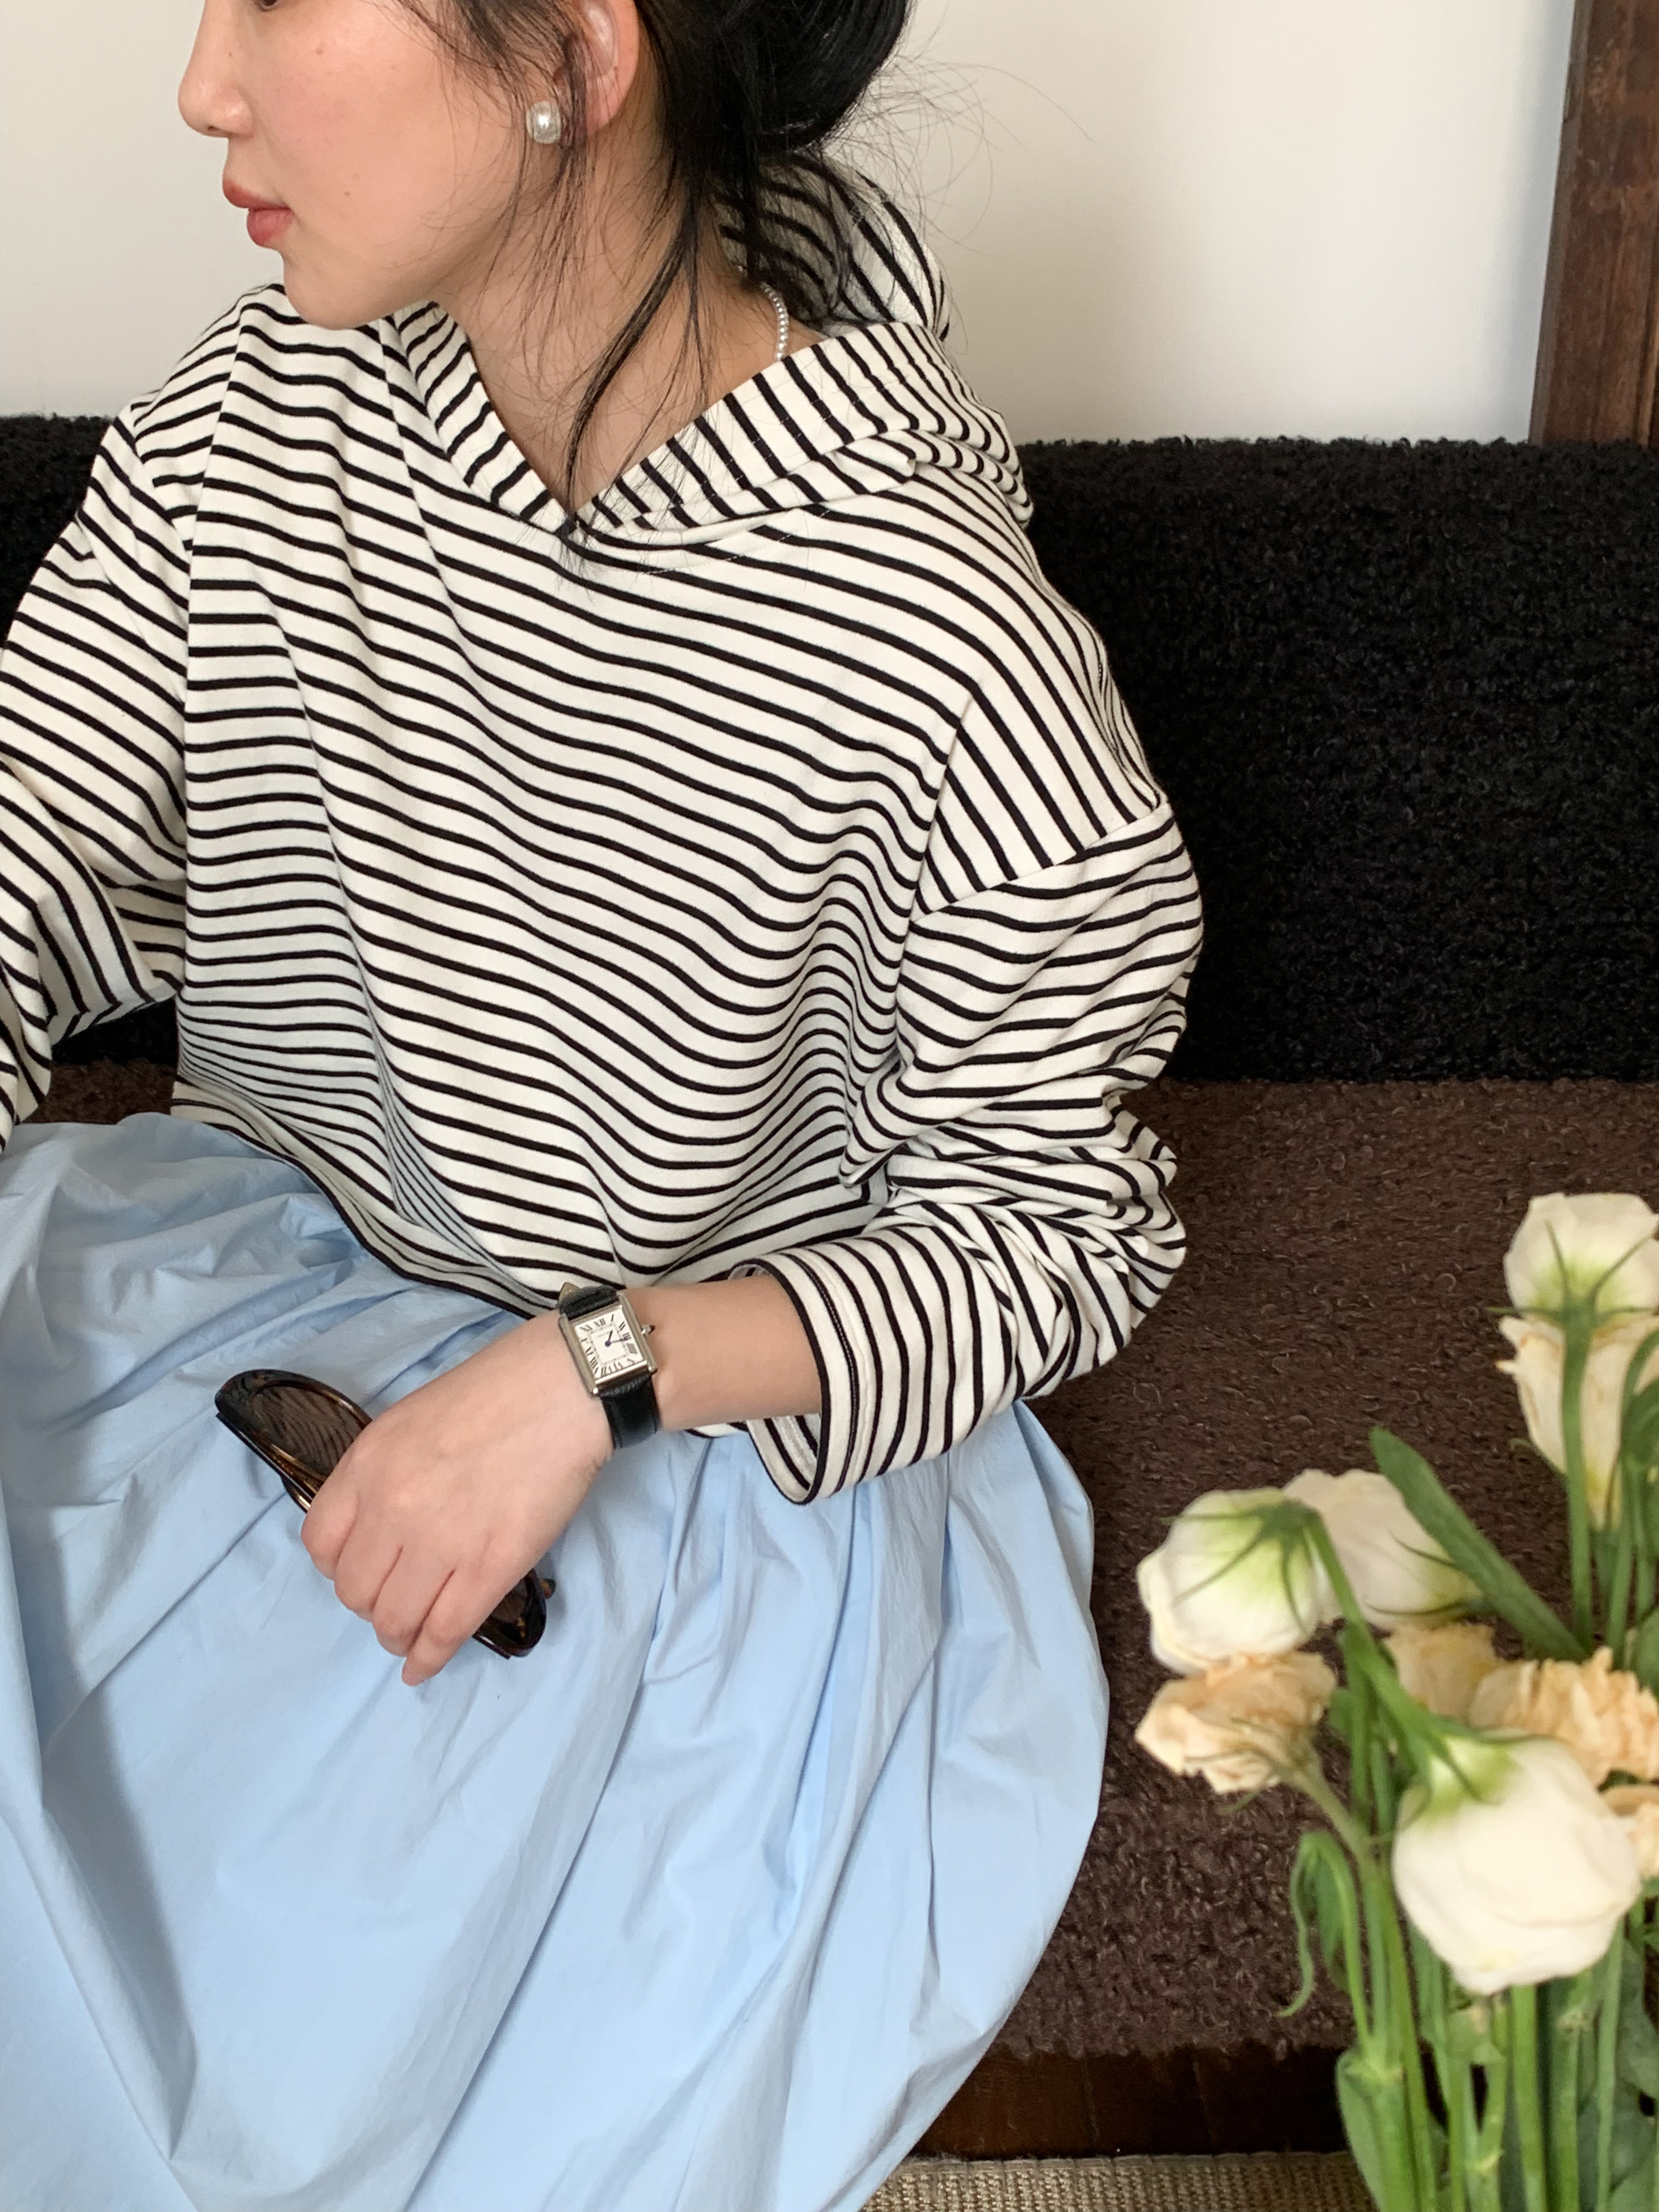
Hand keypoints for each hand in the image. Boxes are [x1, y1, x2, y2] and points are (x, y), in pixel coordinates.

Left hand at [301, 1315, 610, 1684]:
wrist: (563, 1388)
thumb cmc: (494, 1394)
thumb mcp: (409, 1421)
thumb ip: (383, 1474)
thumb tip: (379, 1527)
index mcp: (367, 1465)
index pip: (320, 1545)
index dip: (339, 1567)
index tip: (361, 1569)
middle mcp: (392, 1507)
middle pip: (355, 1591)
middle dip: (370, 1606)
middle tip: (394, 1601)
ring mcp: (441, 1541)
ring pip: (395, 1620)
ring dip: (397, 1637)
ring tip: (410, 1636)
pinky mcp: (491, 1566)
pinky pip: (445, 1632)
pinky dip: (428, 1659)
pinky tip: (423, 1668)